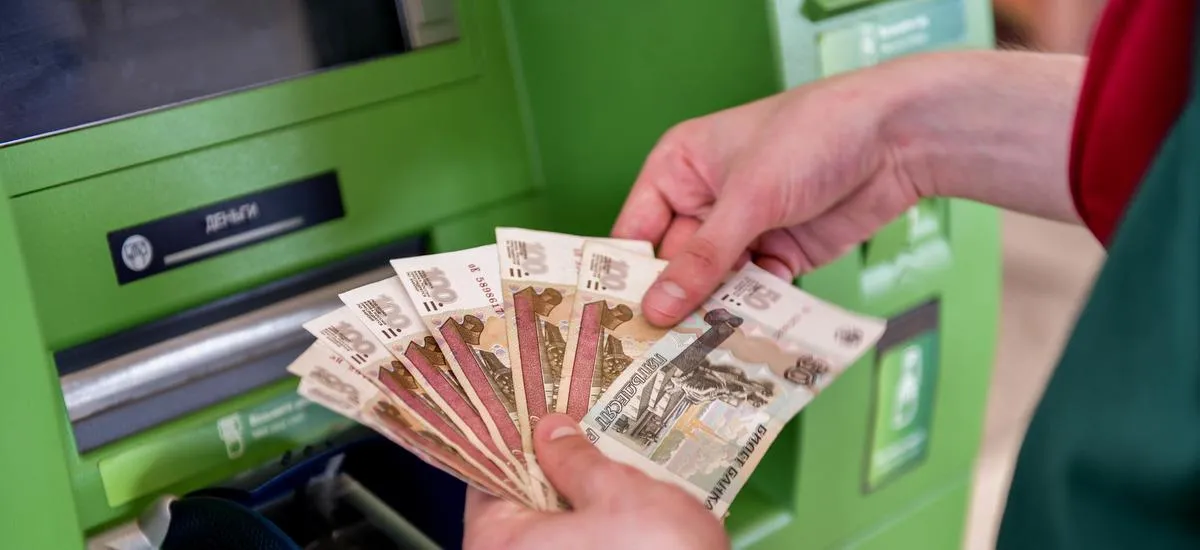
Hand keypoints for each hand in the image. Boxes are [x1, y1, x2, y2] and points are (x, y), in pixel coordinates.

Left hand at [462, 414, 728, 549]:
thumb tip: (551, 430)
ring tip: (607, 450)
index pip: (486, 474)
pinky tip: (623, 496)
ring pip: (552, 524)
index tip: (533, 404)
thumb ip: (576, 458)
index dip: (513, 436)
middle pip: (520, 499)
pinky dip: (595, 523)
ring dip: (579, 493)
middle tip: (576, 418)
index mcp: (498, 542)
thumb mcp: (616, 492)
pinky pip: (577, 545)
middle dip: (550, 462)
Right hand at [611, 50, 1084, 325]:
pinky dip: (750, 317)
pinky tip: (740, 346)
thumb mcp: (749, 197)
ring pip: (714, 286)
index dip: (622, 276)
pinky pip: (754, 295)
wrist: (899, 138)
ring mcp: (744, 230)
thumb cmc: (812, 136)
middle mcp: (705, 201)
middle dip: (670, 306)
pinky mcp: (782, 255)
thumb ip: (702, 258)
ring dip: (710, 316)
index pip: (636, 229)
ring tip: (690, 362)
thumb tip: (655, 308)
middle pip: (673, 266)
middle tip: (651, 358)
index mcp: (679, 168)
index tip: (610, 326)